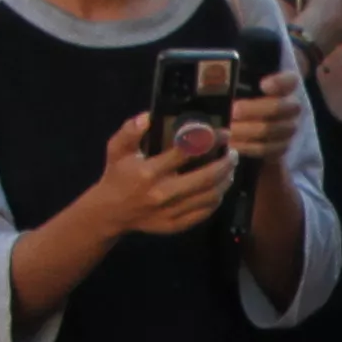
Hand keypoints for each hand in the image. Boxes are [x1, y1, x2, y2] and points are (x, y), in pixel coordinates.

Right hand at [95, 110, 241, 238]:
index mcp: (149, 172)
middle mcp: (162, 193)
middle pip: (206, 177)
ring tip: (229, 168)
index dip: (208, 140)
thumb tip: (149, 117)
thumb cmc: (117, 176)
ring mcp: (170, 212)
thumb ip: (130, 131)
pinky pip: (204, 212)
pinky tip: (219, 187)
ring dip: (226, 180)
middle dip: (225, 163)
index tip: (222, 133)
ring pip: (210, 196)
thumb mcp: (117, 149)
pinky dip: (216, 199)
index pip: (186, 153)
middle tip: (232, 152)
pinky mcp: (175, 225)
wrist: (110, 212)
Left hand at [222, 63, 303, 170]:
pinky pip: (266, 149)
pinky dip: (247, 147)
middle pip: (280, 108)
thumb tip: (214, 80)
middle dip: (254, 110)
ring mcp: (289, 128)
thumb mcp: (241, 84)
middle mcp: (292, 106)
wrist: (253, 122)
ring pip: (271, 130)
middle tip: (233, 111)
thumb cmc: (244, 95)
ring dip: (247, 130)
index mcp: (286, 85)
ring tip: (228, 129)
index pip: (290, 80)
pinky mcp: (281, 147)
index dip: (279, 82)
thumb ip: (235, 80)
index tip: (263, 85)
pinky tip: (231, 144)